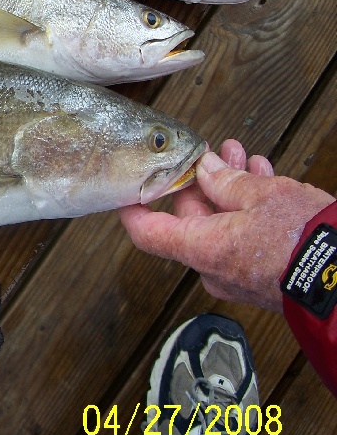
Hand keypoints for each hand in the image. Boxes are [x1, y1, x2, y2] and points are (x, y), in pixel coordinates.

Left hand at [119, 139, 334, 311]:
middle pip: (189, 223)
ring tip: (244, 161)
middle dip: (202, 182)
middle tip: (215, 155)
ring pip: (221, 226)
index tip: (128, 190)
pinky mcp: (261, 278)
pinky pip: (243, 240)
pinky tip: (264, 183)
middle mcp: (214, 268)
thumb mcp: (263, 195)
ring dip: (230, 191)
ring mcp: (238, 277)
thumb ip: (227, 180)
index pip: (147, 233)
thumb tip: (207, 170)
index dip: (134, 209)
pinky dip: (248, 212)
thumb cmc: (306, 240)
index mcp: (202, 249)